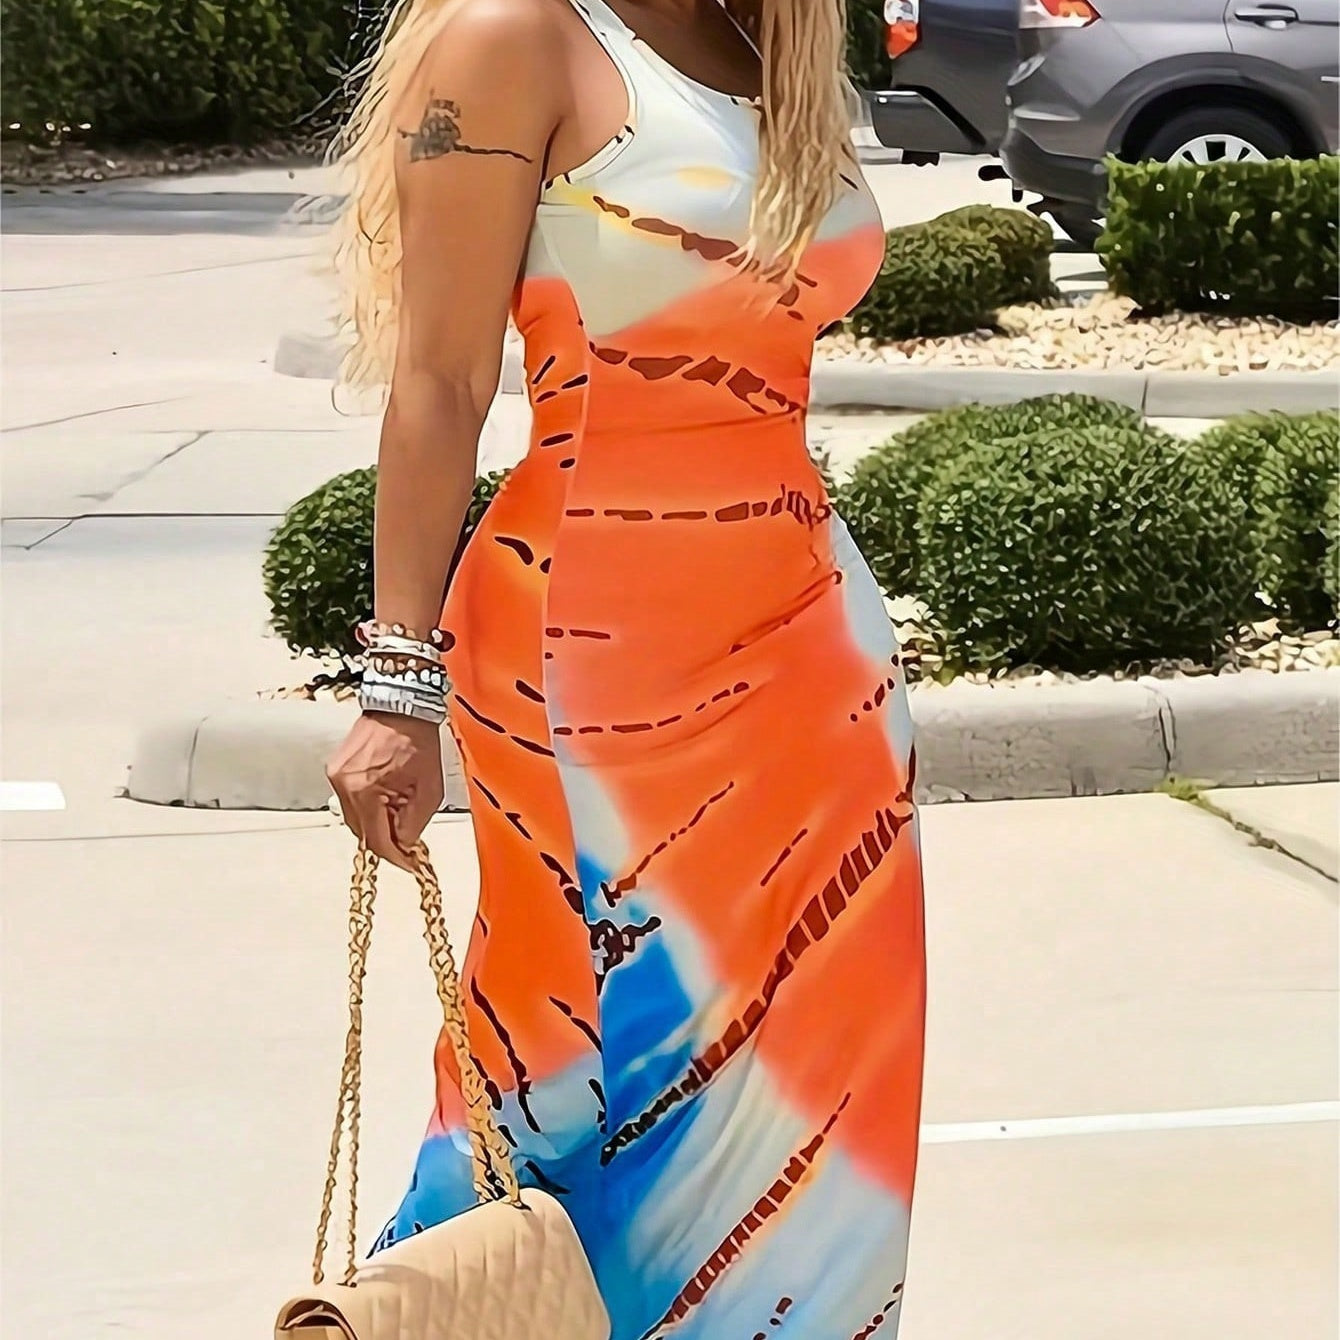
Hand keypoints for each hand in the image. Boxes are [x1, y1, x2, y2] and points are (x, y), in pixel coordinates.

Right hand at [327, 713, 444, 868]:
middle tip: (407, 844)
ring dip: (376, 823)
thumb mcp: (428, 789)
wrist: (402, 707)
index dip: (394, 857)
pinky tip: (387, 800)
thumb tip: (404, 845)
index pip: (376, 840)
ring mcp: (335, 776)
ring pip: (354, 818)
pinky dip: (368, 807)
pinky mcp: (335, 768)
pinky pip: (350, 800)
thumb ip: (414, 823)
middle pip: (361, 832)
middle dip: (385, 840)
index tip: (410, 865)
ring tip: (400, 816)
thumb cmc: (419, 743)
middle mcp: (343, 786)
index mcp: (364, 792)